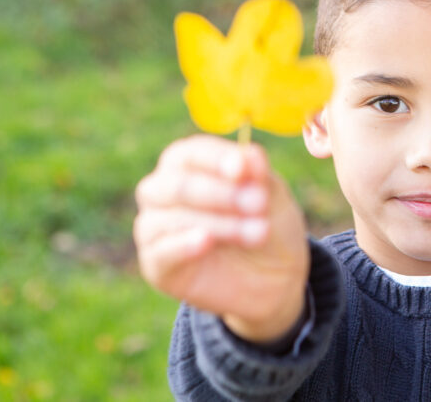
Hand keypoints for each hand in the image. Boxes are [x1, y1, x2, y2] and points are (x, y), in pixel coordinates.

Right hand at [133, 135, 308, 342]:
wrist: (275, 277)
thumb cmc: (268, 222)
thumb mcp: (273, 195)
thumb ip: (257, 174)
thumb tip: (248, 155)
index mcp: (189, 165)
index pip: (190, 153)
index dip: (215, 159)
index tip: (241, 169)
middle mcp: (163, 191)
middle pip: (177, 184)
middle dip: (221, 193)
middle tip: (259, 203)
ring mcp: (155, 227)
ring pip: (171, 217)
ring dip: (220, 223)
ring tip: (259, 232)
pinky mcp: (156, 264)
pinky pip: (160, 251)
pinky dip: (184, 244)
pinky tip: (207, 241)